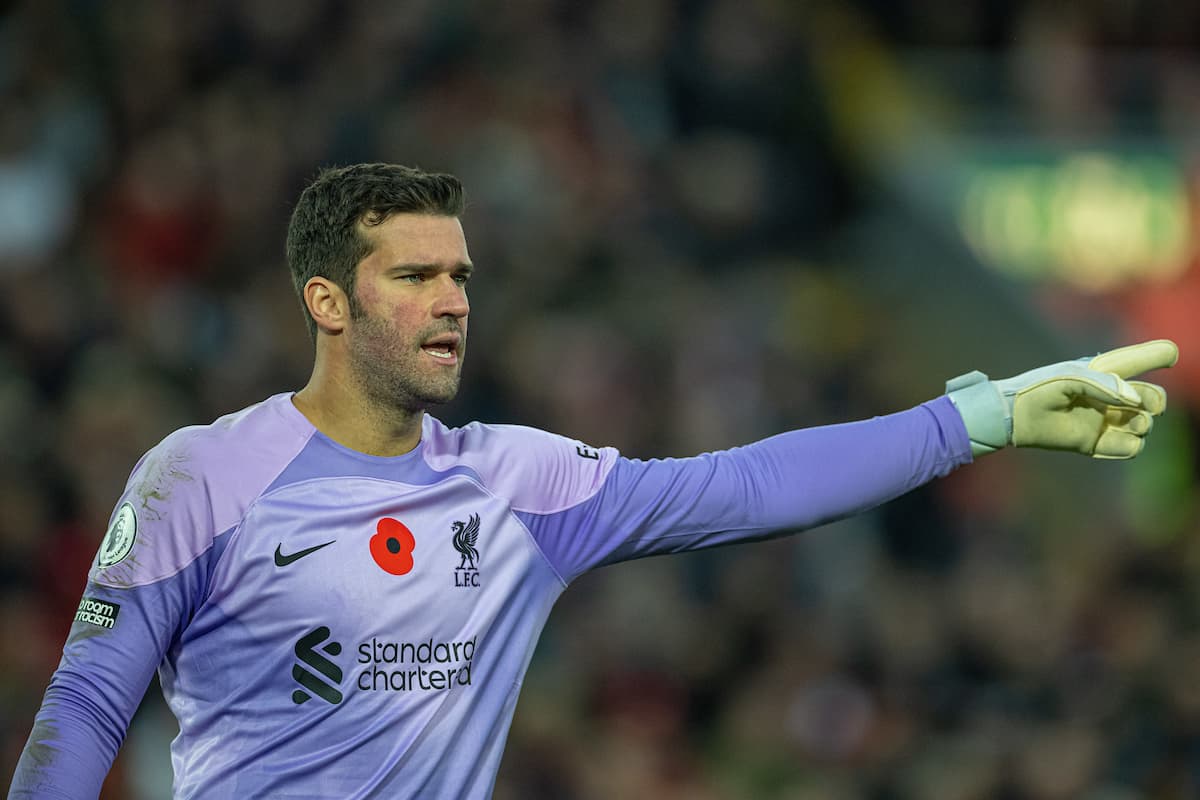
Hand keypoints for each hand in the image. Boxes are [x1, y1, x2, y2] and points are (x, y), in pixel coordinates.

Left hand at [946, 340, 1177, 458]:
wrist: (1015, 417)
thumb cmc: (1039, 388)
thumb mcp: (1071, 377)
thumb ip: (1105, 384)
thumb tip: (1136, 402)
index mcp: (1104, 372)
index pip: (1140, 359)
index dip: (1159, 354)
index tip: (1170, 355)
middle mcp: (1109, 396)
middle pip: (1153, 398)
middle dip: (1155, 400)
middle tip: (1144, 404)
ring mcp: (1105, 420)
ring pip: (1144, 424)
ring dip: (1142, 423)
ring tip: (1128, 421)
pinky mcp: (1096, 442)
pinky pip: (1130, 448)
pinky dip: (1130, 446)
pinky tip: (1115, 439)